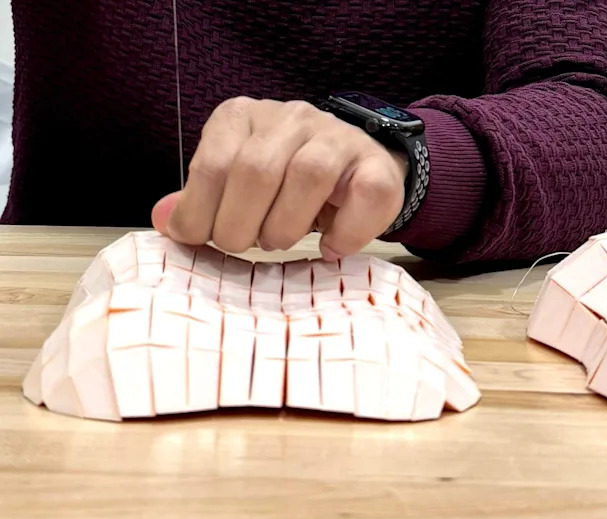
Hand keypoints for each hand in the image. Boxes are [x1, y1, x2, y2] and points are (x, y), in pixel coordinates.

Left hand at [151, 97, 408, 258]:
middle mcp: (290, 117)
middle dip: (242, 224)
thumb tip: (164, 220)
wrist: (353, 168)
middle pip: (256, 170)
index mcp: (243, 117)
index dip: (203, 213)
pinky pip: (365, 195)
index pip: (213, 164)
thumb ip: (201, 202)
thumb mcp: (234, 186)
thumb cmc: (284, 183)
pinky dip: (345, 233)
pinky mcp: (376, 164)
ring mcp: (337, 137)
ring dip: (287, 226)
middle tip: (246, 244)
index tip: (206, 240)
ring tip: (280, 242)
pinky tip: (330, 247)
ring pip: (308, 175)